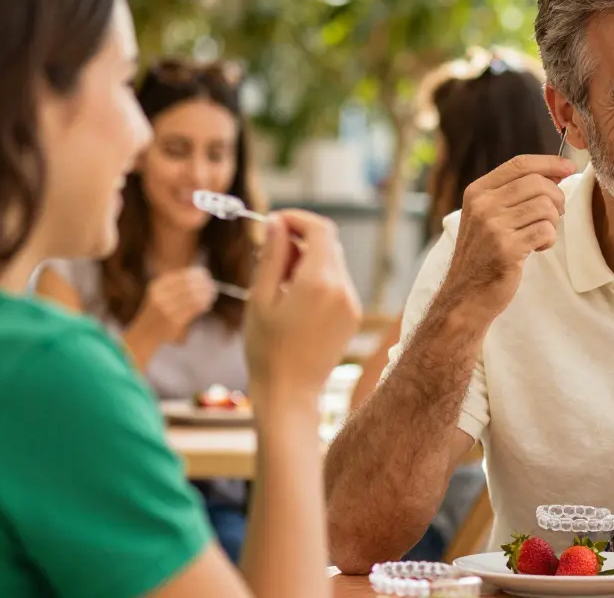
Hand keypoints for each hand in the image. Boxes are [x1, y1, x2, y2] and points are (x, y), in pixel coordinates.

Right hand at [137, 267, 215, 342]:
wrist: (145, 333)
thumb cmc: (157, 311)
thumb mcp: (161, 293)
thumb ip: (177, 284)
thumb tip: (201, 275)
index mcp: (158, 286)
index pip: (182, 276)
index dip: (197, 274)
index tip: (206, 275)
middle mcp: (161, 296)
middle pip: (189, 286)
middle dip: (204, 285)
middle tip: (213, 286)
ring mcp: (167, 309)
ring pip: (194, 298)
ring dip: (206, 296)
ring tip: (212, 295)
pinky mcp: (174, 321)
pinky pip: (194, 310)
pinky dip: (203, 305)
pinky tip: (206, 305)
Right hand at [244, 210, 361, 403]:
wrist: (290, 392)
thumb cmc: (267, 348)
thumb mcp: (260, 297)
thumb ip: (272, 255)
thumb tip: (277, 222)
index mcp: (320, 281)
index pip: (320, 229)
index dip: (297, 219)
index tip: (274, 223)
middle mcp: (343, 289)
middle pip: (328, 244)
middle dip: (300, 240)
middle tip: (269, 255)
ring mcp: (352, 303)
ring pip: (332, 263)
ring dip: (308, 261)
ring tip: (278, 285)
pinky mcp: (352, 316)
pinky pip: (337, 284)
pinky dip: (318, 280)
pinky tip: (295, 301)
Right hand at [439, 154, 574, 321]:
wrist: (465, 295)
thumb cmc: (484, 253)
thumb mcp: (488, 216)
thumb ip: (514, 192)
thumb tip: (556, 171)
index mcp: (477, 191)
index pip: (519, 164)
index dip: (549, 163)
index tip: (569, 167)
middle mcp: (483, 205)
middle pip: (537, 183)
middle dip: (556, 197)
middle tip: (554, 214)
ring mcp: (493, 227)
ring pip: (545, 207)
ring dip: (552, 222)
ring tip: (540, 235)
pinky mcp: (506, 249)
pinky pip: (546, 231)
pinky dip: (548, 240)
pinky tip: (536, 248)